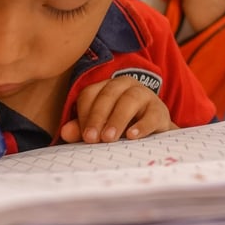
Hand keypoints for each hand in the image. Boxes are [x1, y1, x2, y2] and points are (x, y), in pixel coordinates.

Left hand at [59, 76, 175, 143]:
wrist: (153, 135)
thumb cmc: (121, 128)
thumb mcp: (100, 128)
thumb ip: (82, 129)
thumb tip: (65, 132)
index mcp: (106, 87)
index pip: (90, 94)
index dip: (84, 114)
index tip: (83, 135)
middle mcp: (125, 86)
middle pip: (108, 94)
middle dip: (98, 116)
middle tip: (91, 139)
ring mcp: (144, 95)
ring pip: (130, 100)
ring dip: (117, 119)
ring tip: (108, 138)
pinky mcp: (159, 110)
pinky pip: (151, 114)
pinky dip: (142, 125)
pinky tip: (132, 136)